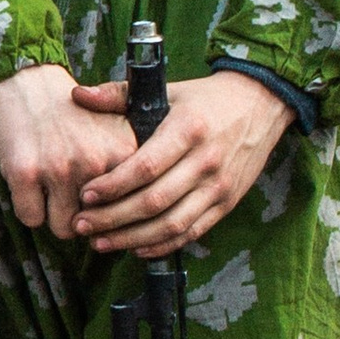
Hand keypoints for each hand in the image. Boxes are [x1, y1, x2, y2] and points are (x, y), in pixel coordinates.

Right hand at [0, 63, 135, 239]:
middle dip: (84, 220)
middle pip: (96, 224)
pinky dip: (28, 209)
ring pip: (64, 228)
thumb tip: (131, 220)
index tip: (103, 208)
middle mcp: (95, 162)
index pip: (129, 210)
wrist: (29, 80)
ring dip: (55, 217)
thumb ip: (129, 168)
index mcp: (123, 153)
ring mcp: (58, 168)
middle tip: (72, 200)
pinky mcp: (24, 173)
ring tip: (50, 193)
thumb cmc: (72, 112)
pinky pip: (30, 218)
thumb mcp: (114, 130)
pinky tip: (29, 187)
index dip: (114, 214)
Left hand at [71, 69, 291, 255]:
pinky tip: (136, 249)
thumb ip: (119, 94)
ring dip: (133, 239)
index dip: (113, 185)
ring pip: (172, 224)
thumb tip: (78, 96)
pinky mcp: (227, 204)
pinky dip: (163, 245)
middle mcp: (206, 162)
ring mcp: (219, 187)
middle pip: (154, 202)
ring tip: (101, 242)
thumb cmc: (205, 99)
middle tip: (82, 225)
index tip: (85, 195)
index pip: (145, 167)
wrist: (261, 106)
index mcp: (187, 130)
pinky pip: (193, 233)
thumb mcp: (166, 90)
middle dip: (113, 218)